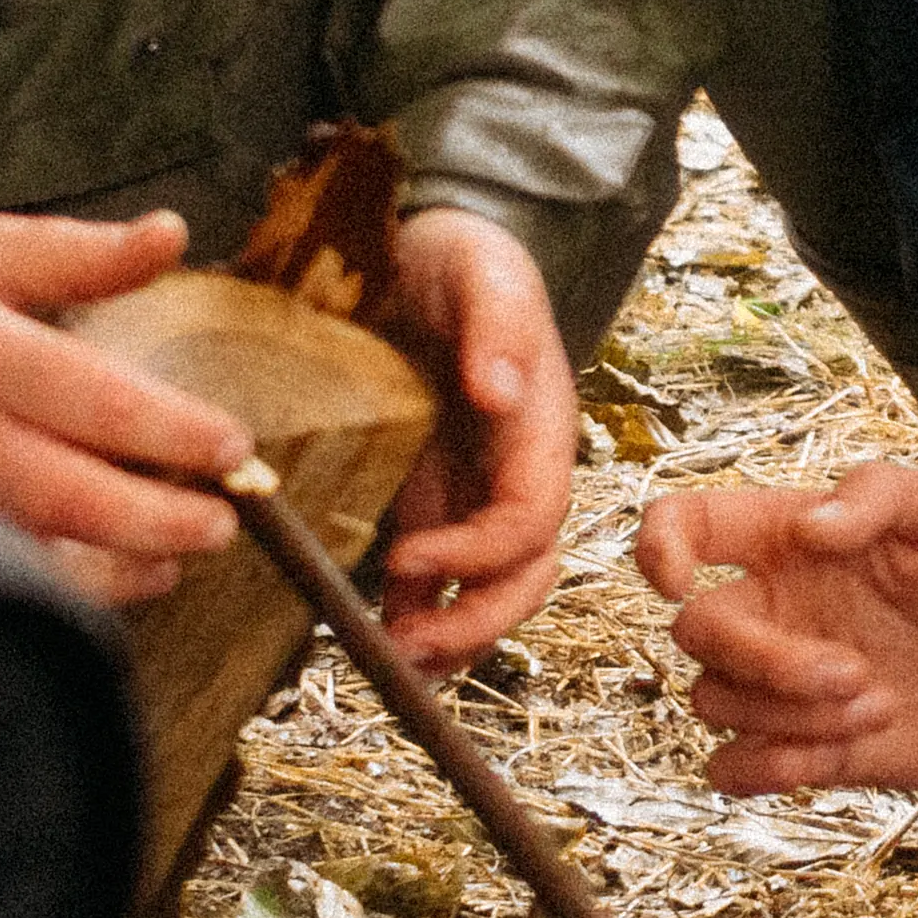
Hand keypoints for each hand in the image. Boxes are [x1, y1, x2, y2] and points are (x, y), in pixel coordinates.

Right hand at [0, 209, 249, 604]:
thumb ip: (83, 253)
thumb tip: (172, 233)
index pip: (91, 397)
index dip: (170, 429)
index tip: (232, 441)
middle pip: (70, 492)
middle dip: (159, 516)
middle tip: (226, 516)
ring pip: (43, 551)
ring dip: (128, 561)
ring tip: (188, 550)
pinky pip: (16, 577)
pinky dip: (86, 588)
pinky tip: (139, 572)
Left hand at [373, 208, 574, 674]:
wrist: (427, 256)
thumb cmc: (460, 258)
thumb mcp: (481, 270)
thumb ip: (498, 324)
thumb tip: (501, 392)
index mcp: (541, 430)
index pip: (531, 518)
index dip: (479, 554)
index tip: (408, 554)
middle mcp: (517, 474)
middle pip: (525, 574)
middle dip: (476, 621)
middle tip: (409, 648)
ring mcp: (477, 493)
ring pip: (490, 589)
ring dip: (451, 634)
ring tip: (395, 661)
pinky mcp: (436, 499)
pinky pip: (440, 576)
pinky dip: (415, 611)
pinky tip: (377, 631)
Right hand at [634, 459, 917, 791]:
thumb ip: (885, 492)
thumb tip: (812, 524)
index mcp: (797, 537)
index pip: (687, 524)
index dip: (657, 545)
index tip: (682, 578)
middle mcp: (784, 608)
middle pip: (697, 631)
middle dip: (763, 660)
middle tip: (857, 674)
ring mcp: (796, 684)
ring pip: (714, 702)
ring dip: (783, 715)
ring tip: (878, 707)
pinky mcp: (818, 750)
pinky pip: (735, 769)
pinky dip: (761, 769)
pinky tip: (834, 754)